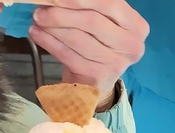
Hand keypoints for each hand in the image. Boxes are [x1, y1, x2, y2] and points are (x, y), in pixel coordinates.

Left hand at [29, 0, 148, 108]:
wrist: (97, 83)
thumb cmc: (99, 45)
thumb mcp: (104, 23)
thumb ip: (91, 6)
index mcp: (137, 27)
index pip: (109, 3)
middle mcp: (131, 46)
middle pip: (91, 20)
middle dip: (62, 13)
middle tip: (40, 9)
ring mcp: (115, 64)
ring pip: (77, 38)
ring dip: (52, 27)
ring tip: (38, 20)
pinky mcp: (96, 76)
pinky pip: (67, 54)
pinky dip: (48, 42)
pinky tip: (36, 33)